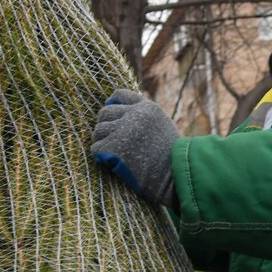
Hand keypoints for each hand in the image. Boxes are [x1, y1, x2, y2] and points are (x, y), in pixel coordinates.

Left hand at [91, 89, 178, 208]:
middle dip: (106, 126)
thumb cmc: (172, 158)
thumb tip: (123, 116)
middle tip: (112, 141)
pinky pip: (96, 148)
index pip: (119, 95)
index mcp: (146, 108)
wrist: (176, 176)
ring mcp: (122, 130)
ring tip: (113, 154)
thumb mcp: (163, 127)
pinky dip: (101, 157)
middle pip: (104, 113)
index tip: (114, 118)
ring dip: (102, 142)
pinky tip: (111, 164)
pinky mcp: (114, 147)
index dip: (113, 106)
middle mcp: (133, 115)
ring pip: (98, 130)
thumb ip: (144, 118)